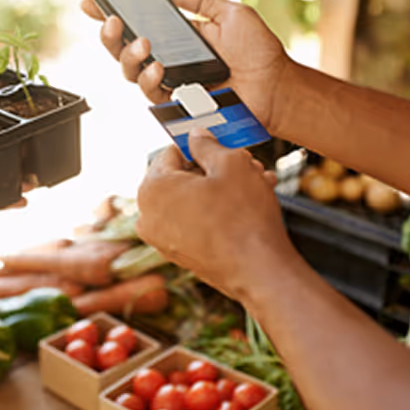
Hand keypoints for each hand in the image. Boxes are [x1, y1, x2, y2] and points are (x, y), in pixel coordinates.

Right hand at [81, 0, 290, 129]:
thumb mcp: (231, 14)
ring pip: (128, 72)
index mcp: (176, 38)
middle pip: (120, 50)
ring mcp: (170, 83)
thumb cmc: (260, 53)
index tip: (90, 2)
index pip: (135, 25)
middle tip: (112, 20)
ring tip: (143, 43)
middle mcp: (167, 60)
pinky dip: (149, 78)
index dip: (109, 15)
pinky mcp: (178, 104)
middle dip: (108, 35)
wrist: (277, 86)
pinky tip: (158, 66)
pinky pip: (151, 93)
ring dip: (127, 56)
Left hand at [134, 128, 290, 301]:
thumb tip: (196, 136)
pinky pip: (195, 221)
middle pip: (182, 177)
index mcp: (152, 188)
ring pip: (192, 199)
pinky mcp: (180, 255)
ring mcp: (162, 239)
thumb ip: (208, 144)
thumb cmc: (244, 219)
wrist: (260, 273)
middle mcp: (148, 216)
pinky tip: (247, 207)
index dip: (201, 145)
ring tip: (256, 183)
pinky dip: (216, 211)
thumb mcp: (231, 164)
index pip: (172, 151)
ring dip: (222, 189)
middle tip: (246, 165)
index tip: (222, 146)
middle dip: (215, 169)